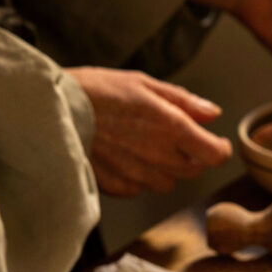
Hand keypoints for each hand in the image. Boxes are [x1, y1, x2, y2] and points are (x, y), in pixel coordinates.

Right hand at [66, 68, 232, 196]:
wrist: (52, 112)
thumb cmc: (95, 91)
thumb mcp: (142, 83)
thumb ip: (183, 101)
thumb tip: (212, 113)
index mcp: (171, 128)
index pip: (215, 154)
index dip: (219, 149)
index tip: (215, 143)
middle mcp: (159, 156)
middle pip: (194, 170)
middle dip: (191, 156)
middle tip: (171, 136)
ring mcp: (139, 176)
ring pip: (168, 182)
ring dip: (164, 168)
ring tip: (141, 144)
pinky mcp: (119, 188)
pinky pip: (140, 188)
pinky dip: (138, 176)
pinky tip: (122, 155)